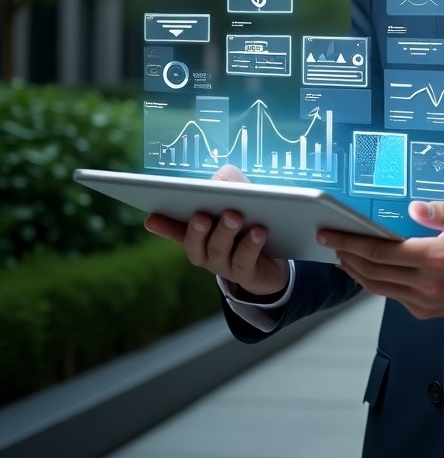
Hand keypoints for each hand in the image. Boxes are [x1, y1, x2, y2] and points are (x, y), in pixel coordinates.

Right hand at [144, 165, 288, 298]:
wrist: (279, 255)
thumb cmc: (255, 217)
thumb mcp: (243, 194)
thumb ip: (228, 182)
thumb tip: (216, 183)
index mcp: (200, 233)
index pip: (176, 228)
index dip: (164, 224)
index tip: (151, 217)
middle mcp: (207, 252)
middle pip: (195, 243)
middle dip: (196, 229)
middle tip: (201, 216)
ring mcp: (225, 265)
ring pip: (218, 250)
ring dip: (225, 232)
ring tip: (234, 216)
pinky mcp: (248, 274)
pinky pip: (245, 262)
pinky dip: (250, 245)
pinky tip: (258, 231)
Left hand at [320, 201, 443, 324]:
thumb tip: (414, 208)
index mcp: (436, 257)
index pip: (382, 251)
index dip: (352, 242)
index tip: (331, 234)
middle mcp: (426, 282)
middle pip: (373, 271)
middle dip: (346, 255)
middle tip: (328, 241)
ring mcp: (424, 300)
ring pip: (378, 287)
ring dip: (356, 271)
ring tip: (342, 256)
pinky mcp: (425, 311)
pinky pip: (392, 296)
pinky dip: (374, 282)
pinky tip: (369, 270)